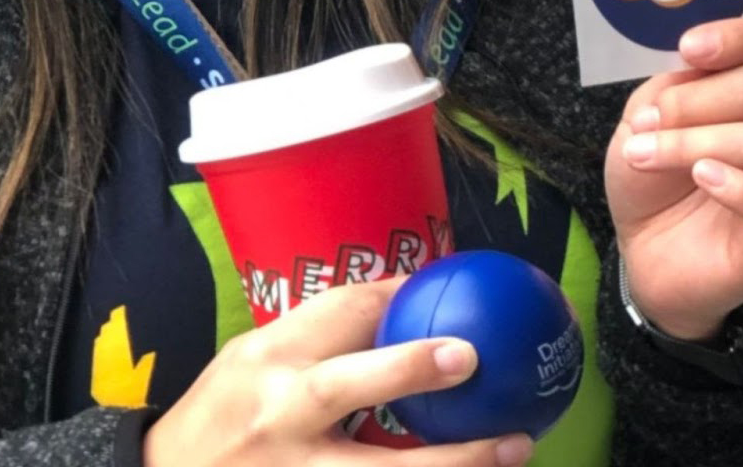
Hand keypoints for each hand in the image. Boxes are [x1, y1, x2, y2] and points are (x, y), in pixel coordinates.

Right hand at [143, 278, 532, 466]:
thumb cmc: (226, 410)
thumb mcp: (258, 355)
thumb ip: (329, 330)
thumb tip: (413, 293)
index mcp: (270, 362)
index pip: (338, 318)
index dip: (397, 303)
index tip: (451, 293)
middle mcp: (277, 417)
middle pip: (344, 389)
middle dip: (409, 369)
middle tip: (475, 358)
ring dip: (449, 462)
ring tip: (515, 448)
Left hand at [605, 18, 742, 340]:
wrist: (650, 250)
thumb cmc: (660, 172)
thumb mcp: (652, 111)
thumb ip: (679, 84)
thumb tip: (696, 67)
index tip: (687, 49)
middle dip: (694, 102)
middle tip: (645, 123)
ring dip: (690, 144)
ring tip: (644, 155)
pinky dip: (731, 184)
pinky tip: (702, 179)